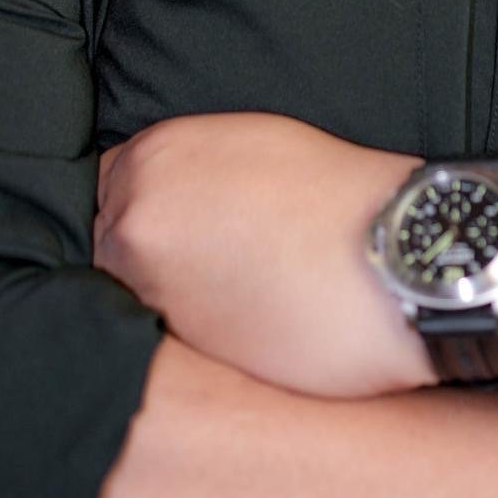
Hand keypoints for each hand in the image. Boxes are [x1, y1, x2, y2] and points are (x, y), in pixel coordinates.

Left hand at [94, 112, 432, 399]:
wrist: (396, 259)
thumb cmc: (342, 201)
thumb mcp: (257, 148)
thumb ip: (192, 172)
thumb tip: (171, 206)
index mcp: (154, 157)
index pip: (101, 191)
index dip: (137, 218)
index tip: (167, 238)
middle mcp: (135, 218)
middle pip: (103, 249)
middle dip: (138, 266)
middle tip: (198, 278)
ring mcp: (147, 286)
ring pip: (123, 301)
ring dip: (157, 308)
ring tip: (222, 307)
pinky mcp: (176, 348)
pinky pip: (155, 344)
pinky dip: (182, 343)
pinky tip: (233, 331)